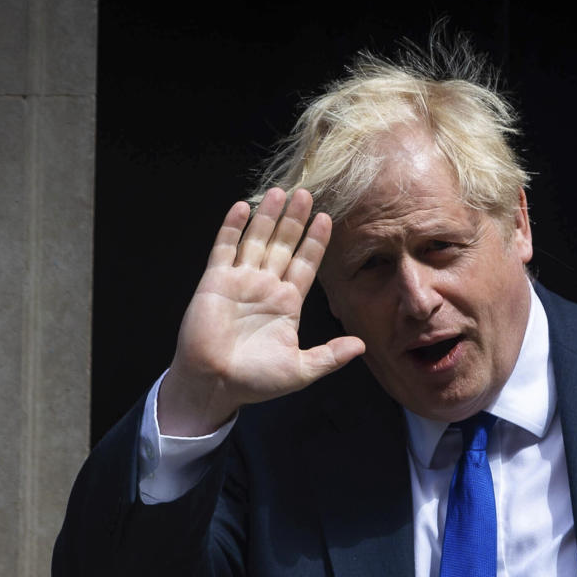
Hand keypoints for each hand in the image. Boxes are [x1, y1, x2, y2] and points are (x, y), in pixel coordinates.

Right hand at [157, 188, 364, 435]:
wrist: (215, 385)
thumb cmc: (255, 381)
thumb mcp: (301, 370)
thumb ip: (330, 356)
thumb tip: (361, 346)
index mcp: (287, 303)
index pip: (306, 264)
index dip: (316, 242)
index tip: (327, 219)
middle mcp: (265, 287)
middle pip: (283, 245)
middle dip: (295, 220)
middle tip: (307, 193)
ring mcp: (240, 281)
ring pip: (256, 240)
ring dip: (268, 216)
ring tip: (280, 191)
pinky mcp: (215, 281)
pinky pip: (225, 248)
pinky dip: (233, 228)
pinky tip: (243, 207)